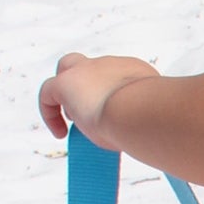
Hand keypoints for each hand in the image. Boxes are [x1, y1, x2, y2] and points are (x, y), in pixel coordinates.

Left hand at [38, 52, 157, 143]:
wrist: (144, 112)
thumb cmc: (155, 122)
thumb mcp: (152, 119)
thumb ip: (141, 120)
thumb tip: (132, 138)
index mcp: (137, 71)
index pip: (121, 78)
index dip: (117, 98)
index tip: (120, 119)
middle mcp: (112, 65)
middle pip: (93, 68)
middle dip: (90, 87)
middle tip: (94, 113)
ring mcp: (88, 70)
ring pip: (68, 70)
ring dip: (70, 94)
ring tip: (76, 122)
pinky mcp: (66, 82)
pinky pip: (48, 92)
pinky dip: (50, 112)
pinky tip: (60, 133)